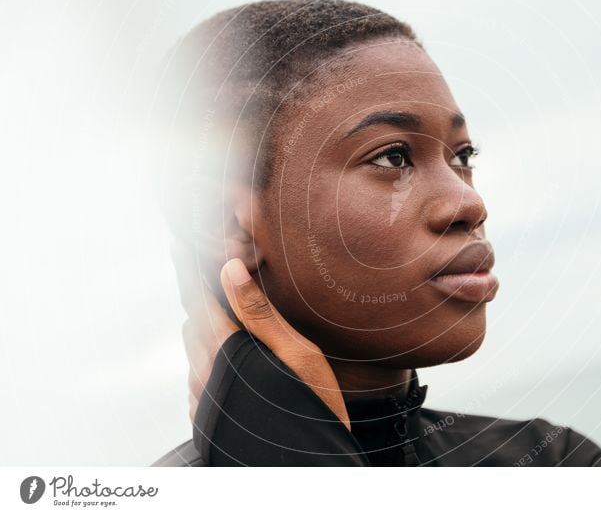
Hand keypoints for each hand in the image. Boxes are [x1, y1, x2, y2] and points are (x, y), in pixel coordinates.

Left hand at [171, 240, 350, 430]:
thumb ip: (259, 312)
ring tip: (224, 309)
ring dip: (204, 324)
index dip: (188, 269)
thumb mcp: (297, 352)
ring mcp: (202, 395)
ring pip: (193, 345)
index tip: (179, 243)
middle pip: (193, 319)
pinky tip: (229, 353)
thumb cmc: (314, 404)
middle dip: (199, 294)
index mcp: (226, 349)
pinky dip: (206, 352)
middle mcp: (205, 371)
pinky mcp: (205, 412)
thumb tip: (230, 269)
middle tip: (211, 272)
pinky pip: (197, 371)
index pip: (197, 298)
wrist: (306, 463)